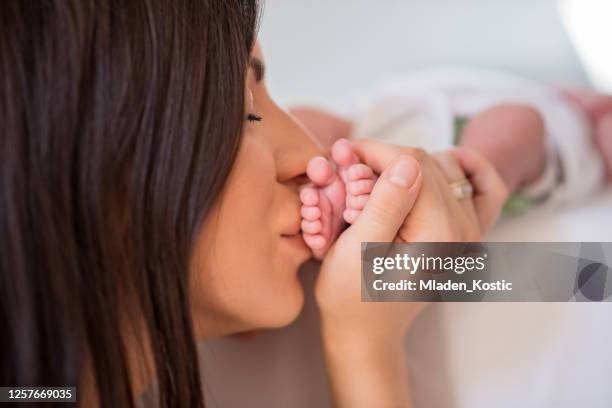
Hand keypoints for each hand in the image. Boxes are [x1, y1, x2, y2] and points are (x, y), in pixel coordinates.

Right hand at [315, 140, 507, 406]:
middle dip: (386, 157)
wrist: (367, 330)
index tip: (341, 153)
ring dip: (411, 164)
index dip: (373, 151)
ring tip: (376, 179)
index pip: (411, 163)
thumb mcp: (357, 251)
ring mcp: (471, 233)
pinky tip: (446, 164)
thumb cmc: (351, 295)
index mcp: (438, 233)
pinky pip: (486, 189)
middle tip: (349, 167)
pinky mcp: (467, 235)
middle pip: (427, 162)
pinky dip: (468, 170)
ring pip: (448, 167)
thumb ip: (384, 205)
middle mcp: (465, 230)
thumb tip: (407, 161)